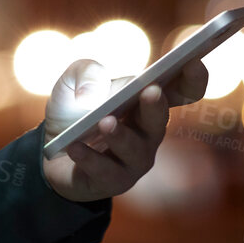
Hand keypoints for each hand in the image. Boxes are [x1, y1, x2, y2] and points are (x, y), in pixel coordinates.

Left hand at [40, 57, 209, 201]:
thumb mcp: (73, 81)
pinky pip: (103, 171)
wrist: (50, 150)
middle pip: (159, 120)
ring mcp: (133, 160)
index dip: (193, 79)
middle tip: (151, 91)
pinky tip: (74, 146)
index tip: (193, 60)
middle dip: (155, 106)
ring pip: (134, 150)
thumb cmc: (74, 111)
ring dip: (121, 135)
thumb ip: (86, 72)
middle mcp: (148, 131)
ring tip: (106, 122)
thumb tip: (92, 94)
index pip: (182, 91)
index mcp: (147, 102)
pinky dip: (88, 158)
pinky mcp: (111, 181)